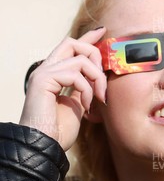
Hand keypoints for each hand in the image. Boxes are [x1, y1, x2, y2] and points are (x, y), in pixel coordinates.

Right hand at [19, 27, 106, 150]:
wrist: (44, 149)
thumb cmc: (59, 132)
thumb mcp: (77, 104)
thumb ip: (83, 87)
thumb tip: (97, 76)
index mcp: (52, 74)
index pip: (70, 47)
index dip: (87, 38)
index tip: (102, 31)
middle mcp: (45, 70)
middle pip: (73, 43)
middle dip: (94, 55)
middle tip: (103, 80)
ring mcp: (43, 74)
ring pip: (79, 58)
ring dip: (96, 78)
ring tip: (98, 98)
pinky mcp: (43, 80)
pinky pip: (75, 74)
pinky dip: (86, 89)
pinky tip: (86, 106)